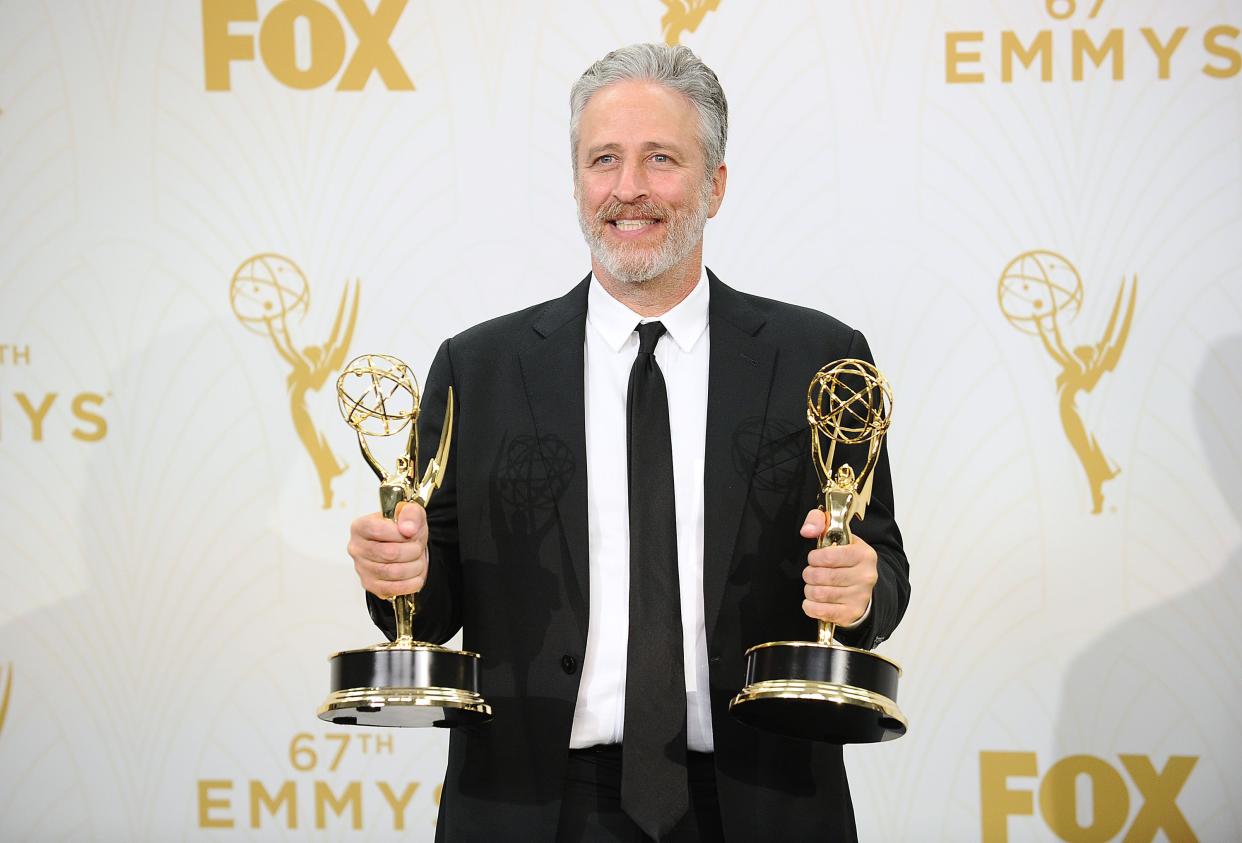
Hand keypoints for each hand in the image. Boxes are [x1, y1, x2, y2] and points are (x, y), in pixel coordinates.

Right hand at [347, 503, 428, 598]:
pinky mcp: (370, 585)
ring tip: (418, 560)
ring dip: (414, 567)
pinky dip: (410, 584)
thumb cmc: (404, 530)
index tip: (411, 533)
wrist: (407, 546)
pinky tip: (416, 576)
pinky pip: (392, 588)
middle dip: (412, 551)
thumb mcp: (411, 512)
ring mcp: (361, 568)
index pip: (377, 530)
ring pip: (392, 572)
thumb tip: (408, 528)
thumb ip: (410, 514)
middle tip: (418, 547)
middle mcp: (356, 548)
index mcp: (360, 527)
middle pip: (388, 553)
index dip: (400, 533)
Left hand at [799, 508, 876, 625]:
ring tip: (814, 585)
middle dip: (810, 574)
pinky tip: (812, 600)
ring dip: (809, 589)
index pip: (830, 556)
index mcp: (864, 554)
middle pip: (823, 577)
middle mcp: (866, 576)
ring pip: (820, 594)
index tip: (814, 558)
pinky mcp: (851, 613)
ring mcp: (860, 597)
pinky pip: (822, 612)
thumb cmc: (844, 558)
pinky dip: (810, 606)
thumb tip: (807, 530)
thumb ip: (818, 521)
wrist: (862, 584)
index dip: (815, 557)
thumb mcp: (836, 534)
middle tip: (811, 573)